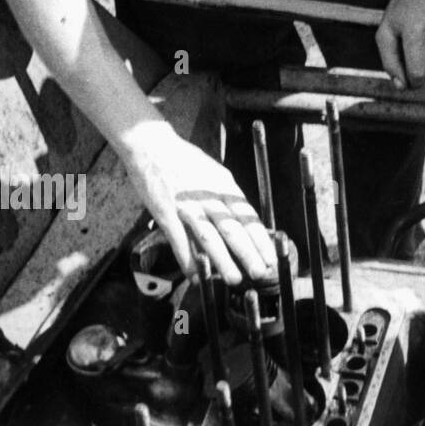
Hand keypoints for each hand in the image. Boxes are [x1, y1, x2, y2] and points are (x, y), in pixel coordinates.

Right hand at [121, 124, 275, 285]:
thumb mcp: (216, 174)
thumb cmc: (186, 160)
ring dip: (223, 260)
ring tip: (235, 279)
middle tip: (262, 272)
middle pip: (233, 228)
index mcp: (225, 186)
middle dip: (248, 253)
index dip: (260, 239)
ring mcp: (187, 205)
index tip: (271, 257)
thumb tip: (245, 219)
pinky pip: (179, 240)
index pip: (248, 217)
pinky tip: (196, 276)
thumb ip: (228, 197)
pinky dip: (188, 260)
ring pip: (209, 236)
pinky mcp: (166, 212)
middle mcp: (209, 196)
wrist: (153, 146)